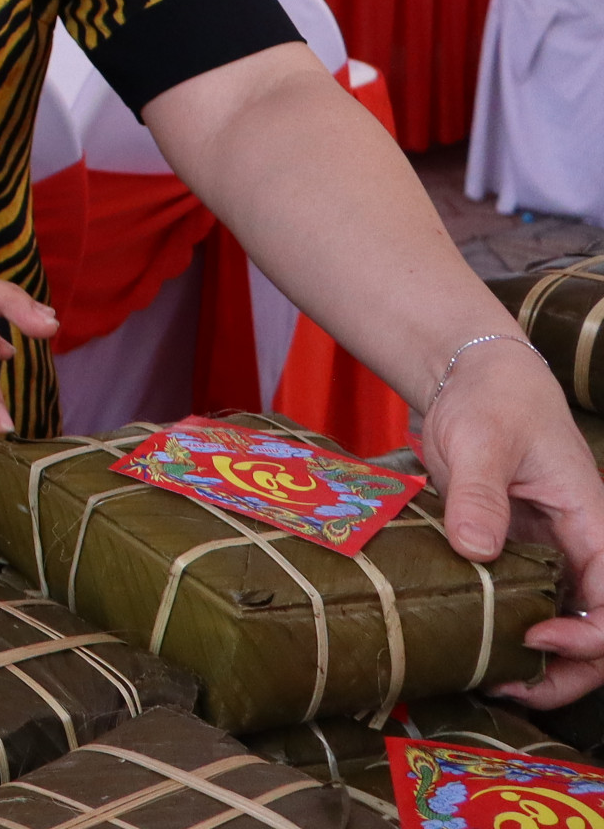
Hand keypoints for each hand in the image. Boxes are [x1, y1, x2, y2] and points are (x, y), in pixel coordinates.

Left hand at [417, 341, 603, 707]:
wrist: (474, 379)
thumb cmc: (490, 401)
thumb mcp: (479, 441)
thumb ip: (480, 495)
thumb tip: (476, 550)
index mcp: (594, 525)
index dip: (588, 637)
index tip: (536, 639)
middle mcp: (582, 548)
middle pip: (599, 629)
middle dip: (567, 671)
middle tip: (509, 686)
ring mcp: (553, 554)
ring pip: (567, 625)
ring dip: (541, 662)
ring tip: (491, 679)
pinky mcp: (520, 553)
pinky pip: (531, 605)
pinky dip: (512, 633)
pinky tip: (477, 647)